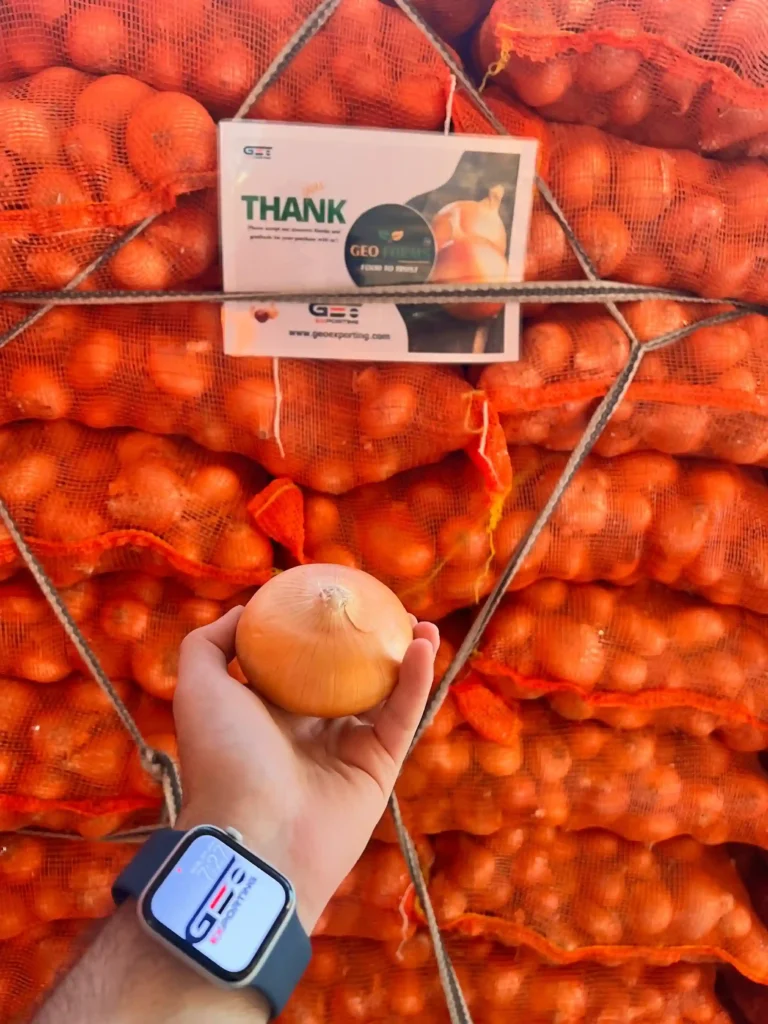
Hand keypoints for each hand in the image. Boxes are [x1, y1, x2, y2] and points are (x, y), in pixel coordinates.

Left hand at [173, 607, 437, 931]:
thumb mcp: (198, 686)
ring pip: (385, 692)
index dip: (318, 629)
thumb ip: (210, 643)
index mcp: (269, 709)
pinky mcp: (380, 765)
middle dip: (370, 640)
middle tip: (389, 609)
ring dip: (405, 655)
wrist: (255, 835)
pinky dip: (417, 681)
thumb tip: (244, 610)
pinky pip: (403, 716)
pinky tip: (424, 646)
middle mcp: (310, 726)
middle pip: (348, 673)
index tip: (336, 595)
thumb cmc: (223, 756)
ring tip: (419, 624)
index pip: (300, 660)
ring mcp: (347, 747)